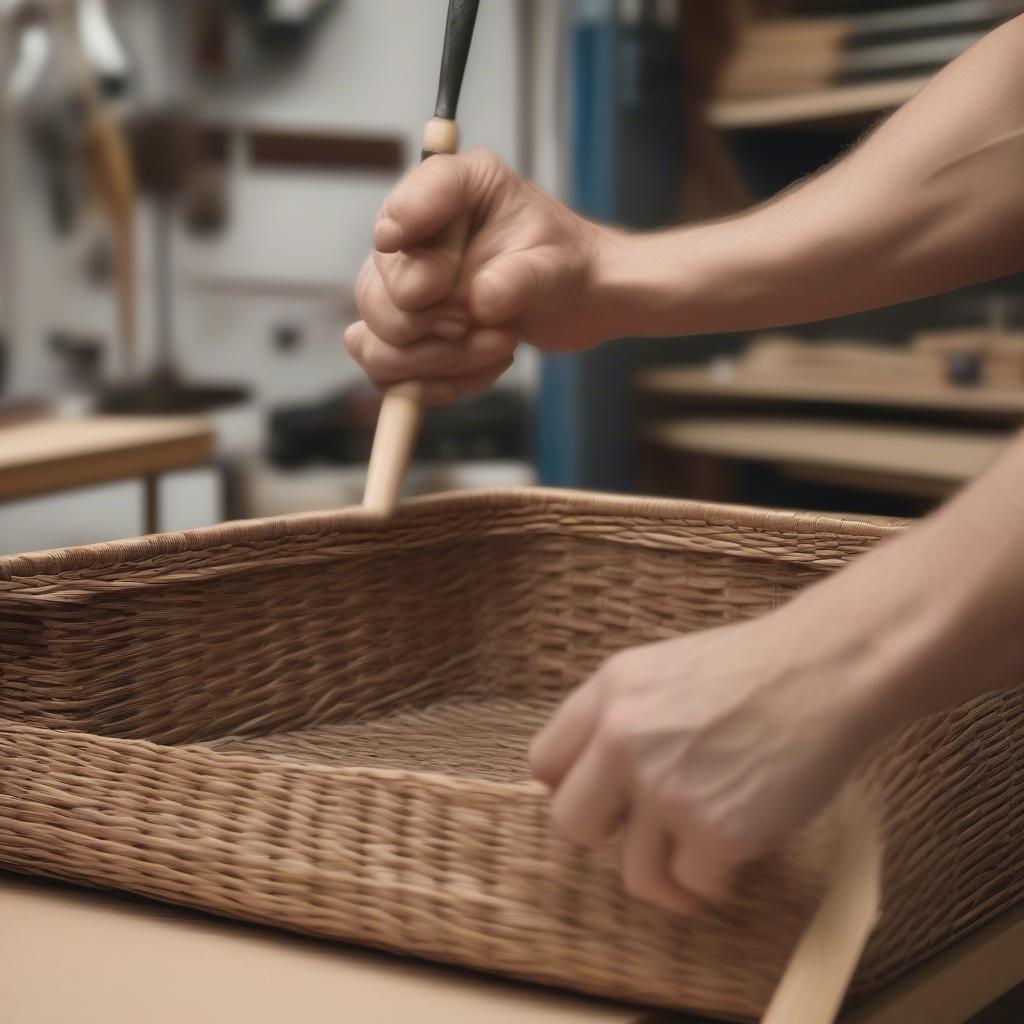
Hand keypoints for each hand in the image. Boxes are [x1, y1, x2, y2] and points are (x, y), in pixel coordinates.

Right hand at [345, 150, 614, 402]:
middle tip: (474, 323)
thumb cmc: (568, 267)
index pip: (407, 202)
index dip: (402, 229)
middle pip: (376, 289)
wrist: (579, 299)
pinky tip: (482, 371)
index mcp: (456, 188)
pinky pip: (388, 374)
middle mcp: (418, 234)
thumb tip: (480, 302)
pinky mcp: (405, 332)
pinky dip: (434, 385)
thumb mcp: (556, 267)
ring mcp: (403, 284)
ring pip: (375, 341)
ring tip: (498, 347)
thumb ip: (518, 279)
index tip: (415, 263)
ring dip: (435, 360)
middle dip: (426, 323)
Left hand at [529, 608, 880, 913]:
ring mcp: (666, 789)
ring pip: (634, 874)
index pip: (544, 763)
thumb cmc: (757, 669)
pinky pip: (694, 884)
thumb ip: (622, 717)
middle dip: (610, 835)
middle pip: (571, 824)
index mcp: (608, 691)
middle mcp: (622, 738)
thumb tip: (597, 780)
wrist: (829, 670)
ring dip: (669, 875)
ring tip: (700, 859)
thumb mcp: (664, 670)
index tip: (607, 797)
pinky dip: (717, 878)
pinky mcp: (716, 832)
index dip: (576, 786)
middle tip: (649, 830)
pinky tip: (740, 849)